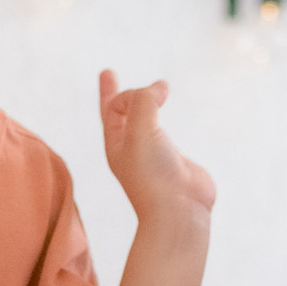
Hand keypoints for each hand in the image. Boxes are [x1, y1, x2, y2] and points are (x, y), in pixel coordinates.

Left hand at [98, 70, 214, 227]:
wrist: (178, 211)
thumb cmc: (154, 174)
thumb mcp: (141, 130)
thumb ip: (145, 102)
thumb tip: (160, 86)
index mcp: (117, 143)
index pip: (111, 108)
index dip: (113, 90)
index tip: (114, 75)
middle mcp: (134, 148)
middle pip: (121, 113)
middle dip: (117, 94)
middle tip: (107, 73)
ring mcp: (155, 155)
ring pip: (145, 124)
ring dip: (145, 107)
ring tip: (152, 95)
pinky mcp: (177, 162)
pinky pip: (167, 138)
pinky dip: (166, 126)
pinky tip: (168, 127)